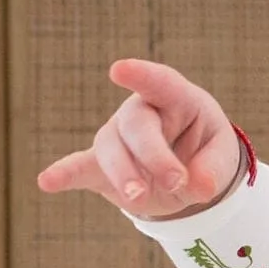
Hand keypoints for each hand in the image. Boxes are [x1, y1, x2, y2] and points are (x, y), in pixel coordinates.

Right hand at [36, 57, 243, 219]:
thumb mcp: (221, 157)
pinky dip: (64, 174)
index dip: (141, 75)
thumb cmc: (204, 150)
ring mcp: (118, 137)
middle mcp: (141, 112)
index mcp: (176, 99)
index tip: (119, 70)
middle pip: (137, 125)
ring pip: (110, 148)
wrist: (185, 173)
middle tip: (176, 181)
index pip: (159, 82)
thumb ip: (213, 170)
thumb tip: (200, 188)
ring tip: (139, 197)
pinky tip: (47, 181)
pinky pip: (80, 168)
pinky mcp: (101, 167)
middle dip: (154, 154)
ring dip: (124, 173)